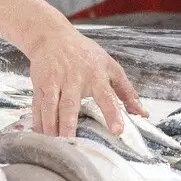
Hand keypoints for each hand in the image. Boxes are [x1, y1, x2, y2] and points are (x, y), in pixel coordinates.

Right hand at [0, 0, 144, 136]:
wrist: (53, 37)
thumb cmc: (86, 54)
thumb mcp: (111, 67)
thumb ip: (127, 92)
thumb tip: (143, 113)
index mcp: (96, 76)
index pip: (107, 97)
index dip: (112, 114)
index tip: (117, 130)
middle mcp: (74, 79)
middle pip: (70, 105)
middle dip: (69, 124)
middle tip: (70, 143)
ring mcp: (55, 81)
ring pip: (51, 107)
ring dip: (51, 126)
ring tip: (53, 144)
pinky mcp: (40, 84)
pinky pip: (38, 105)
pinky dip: (38, 120)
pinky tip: (40, 134)